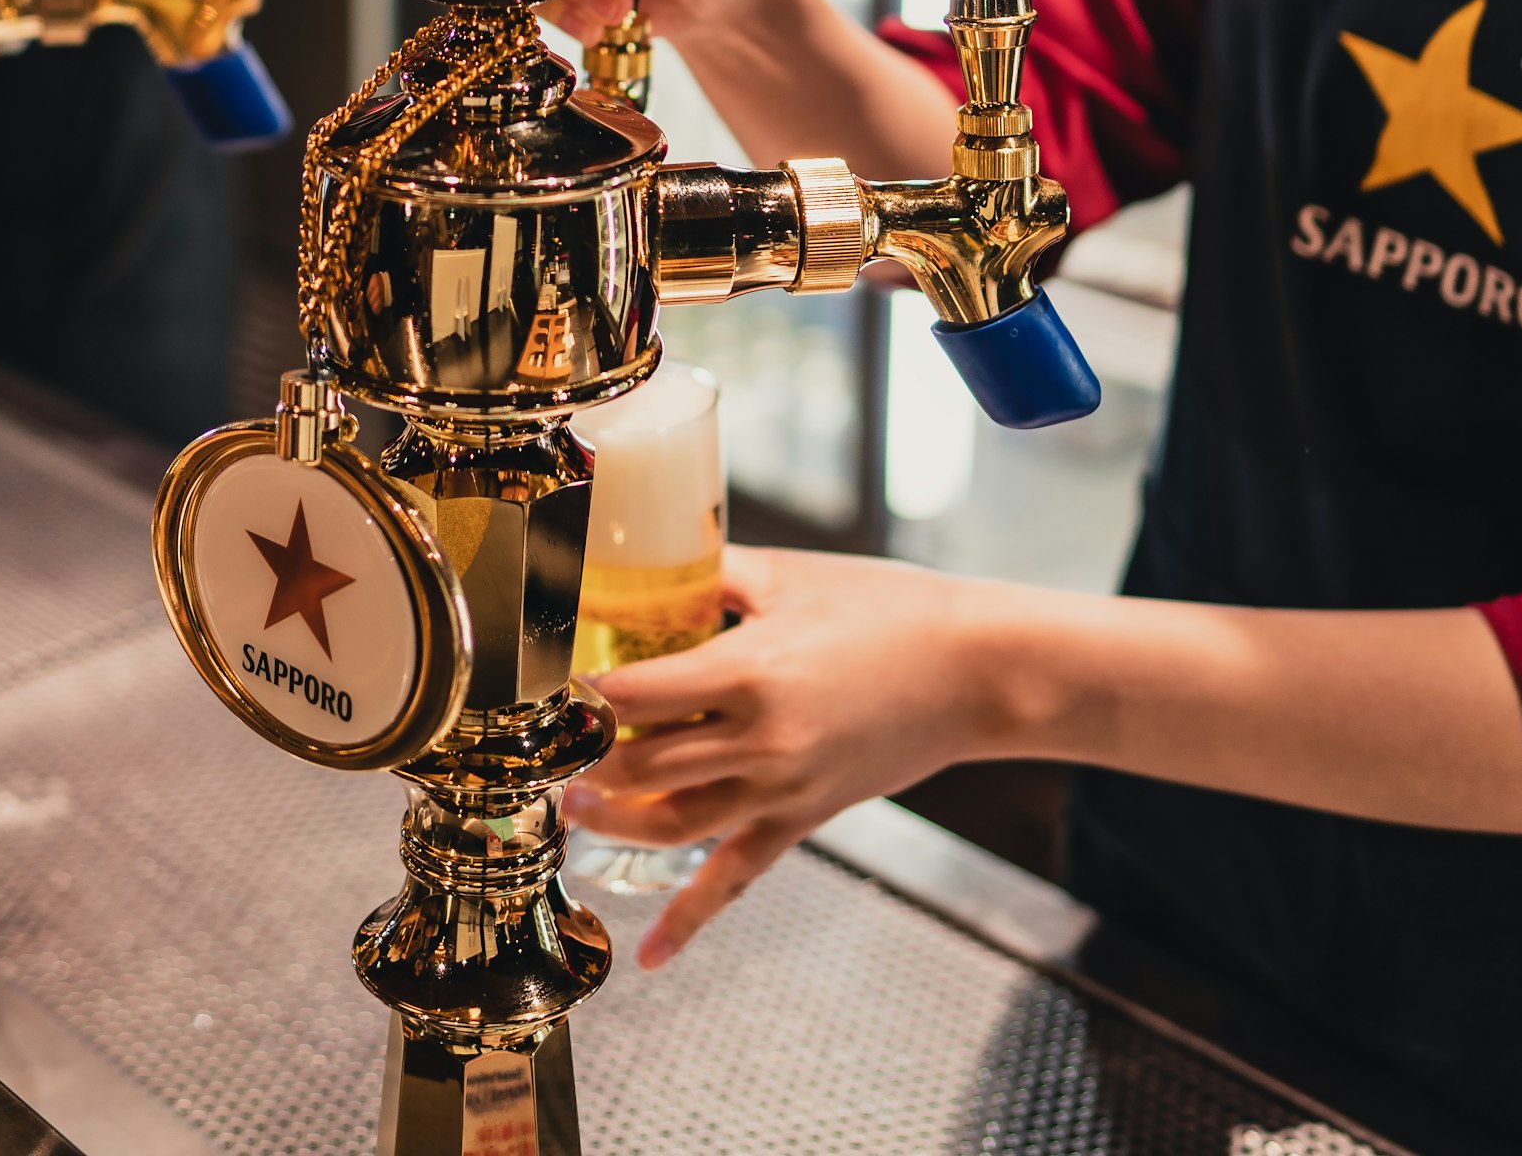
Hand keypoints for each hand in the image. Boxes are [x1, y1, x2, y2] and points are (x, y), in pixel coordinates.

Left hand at [559, 544, 1016, 967]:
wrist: (977, 671)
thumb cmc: (890, 610)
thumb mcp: (792, 578)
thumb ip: (717, 575)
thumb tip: (652, 565)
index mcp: (750, 670)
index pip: (635, 693)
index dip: (580, 693)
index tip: (544, 685)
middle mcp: (760, 740)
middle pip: (641, 766)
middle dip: (583, 761)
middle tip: (546, 749)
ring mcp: (782, 788)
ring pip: (672, 825)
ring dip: (612, 824)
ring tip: (570, 813)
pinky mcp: (805, 818)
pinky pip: (736, 878)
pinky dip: (690, 920)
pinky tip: (652, 956)